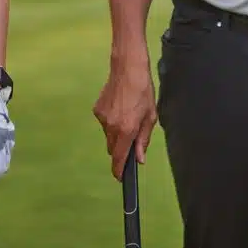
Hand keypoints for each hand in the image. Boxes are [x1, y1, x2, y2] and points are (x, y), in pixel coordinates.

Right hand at [92, 60, 156, 179]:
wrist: (127, 68)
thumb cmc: (143, 91)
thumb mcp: (150, 117)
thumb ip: (143, 140)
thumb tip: (139, 158)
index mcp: (126, 129)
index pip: (119, 157)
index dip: (119, 170)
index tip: (120, 178)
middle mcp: (111, 126)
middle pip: (112, 149)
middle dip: (121, 149)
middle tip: (131, 137)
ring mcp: (102, 118)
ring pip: (108, 136)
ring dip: (116, 133)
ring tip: (127, 116)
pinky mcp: (97, 110)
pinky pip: (104, 123)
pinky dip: (111, 122)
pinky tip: (119, 108)